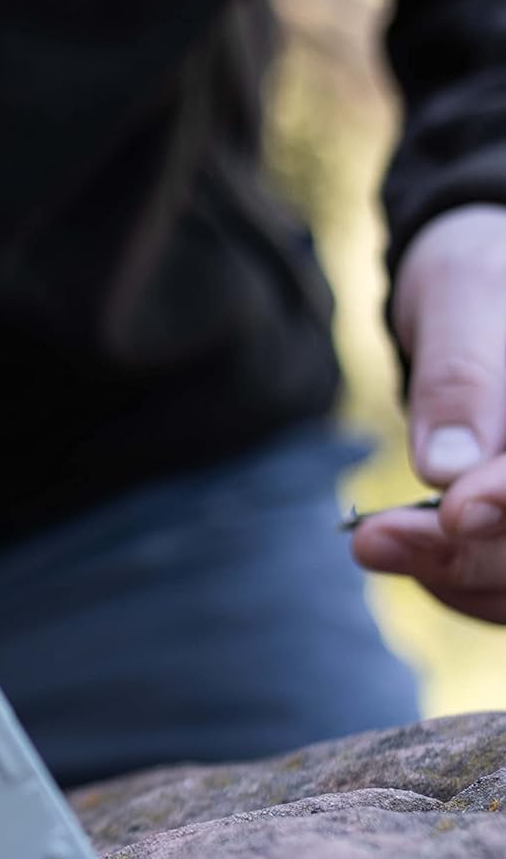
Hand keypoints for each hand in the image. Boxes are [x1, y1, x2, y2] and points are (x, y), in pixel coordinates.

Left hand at [351, 204, 505, 620]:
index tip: (457, 510)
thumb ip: (463, 374)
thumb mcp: (465, 292)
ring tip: (376, 541)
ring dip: (457, 576)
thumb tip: (447, 469)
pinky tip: (401, 547)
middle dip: (475, 552)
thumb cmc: (479, 278)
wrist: (482, 294)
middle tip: (375, 540)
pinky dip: (456, 581)